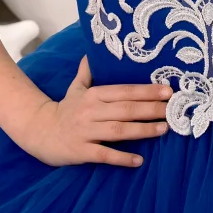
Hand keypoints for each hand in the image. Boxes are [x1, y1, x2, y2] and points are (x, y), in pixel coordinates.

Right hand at [21, 55, 172, 167]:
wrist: (39, 131)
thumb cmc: (64, 109)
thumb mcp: (76, 87)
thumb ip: (87, 71)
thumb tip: (93, 52)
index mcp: (94, 94)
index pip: (125, 91)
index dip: (146, 91)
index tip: (167, 91)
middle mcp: (91, 110)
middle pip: (126, 109)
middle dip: (151, 109)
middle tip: (173, 110)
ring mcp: (86, 131)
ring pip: (119, 130)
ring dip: (143, 130)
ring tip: (164, 129)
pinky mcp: (81, 151)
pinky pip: (104, 154)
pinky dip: (121, 158)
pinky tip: (138, 160)